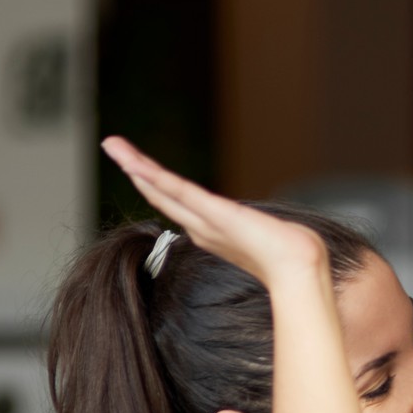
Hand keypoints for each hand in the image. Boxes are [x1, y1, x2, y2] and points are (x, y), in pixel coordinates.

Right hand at [101, 136, 328, 290]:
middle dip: (135, 171)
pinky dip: (154, 176)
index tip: (139, 168)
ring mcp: (206, 222)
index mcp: (214, 233)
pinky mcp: (213, 213)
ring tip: (112, 146)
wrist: (300, 267)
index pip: (178, 204)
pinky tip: (135, 163)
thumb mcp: (271, 237)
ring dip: (135, 166)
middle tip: (112, 148)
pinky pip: (177, 191)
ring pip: (161, 190)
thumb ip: (263, 232)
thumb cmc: (294, 255)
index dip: (155, 186)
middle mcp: (203, 229)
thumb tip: (280, 231)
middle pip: (160, 194)